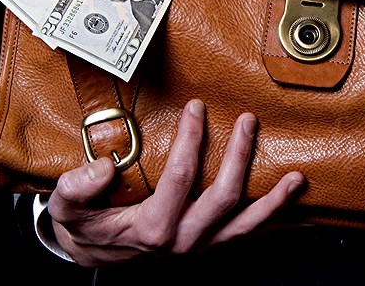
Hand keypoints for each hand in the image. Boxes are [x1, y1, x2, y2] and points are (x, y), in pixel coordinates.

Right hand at [47, 99, 304, 266]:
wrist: (95, 256)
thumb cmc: (85, 225)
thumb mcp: (68, 207)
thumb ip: (78, 188)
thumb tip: (102, 168)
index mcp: (151, 228)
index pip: (180, 177)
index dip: (191, 139)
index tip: (196, 108)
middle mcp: (182, 241)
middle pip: (223, 197)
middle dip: (240, 156)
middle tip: (248, 121)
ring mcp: (199, 246)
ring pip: (245, 224)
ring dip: (273, 201)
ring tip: (296, 178)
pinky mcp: (209, 246)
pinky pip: (246, 236)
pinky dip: (270, 222)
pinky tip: (289, 206)